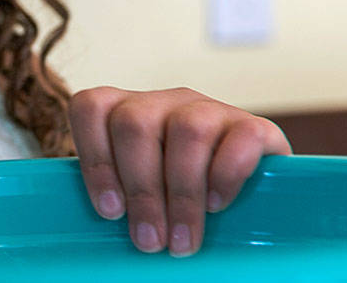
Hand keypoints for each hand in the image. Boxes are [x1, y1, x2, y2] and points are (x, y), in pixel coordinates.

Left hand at [69, 86, 290, 257]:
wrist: (254, 198)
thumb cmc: (178, 202)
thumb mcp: (146, 196)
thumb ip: (124, 202)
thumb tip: (111, 244)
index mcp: (127, 111)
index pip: (91, 107)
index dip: (95, 158)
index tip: (110, 211)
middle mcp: (165, 102)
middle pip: (134, 123)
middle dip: (140, 189)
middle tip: (150, 241)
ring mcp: (209, 109)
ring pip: (187, 130)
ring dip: (182, 193)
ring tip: (182, 240)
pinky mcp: (253, 126)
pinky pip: (240, 138)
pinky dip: (226, 177)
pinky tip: (217, 206)